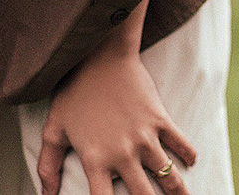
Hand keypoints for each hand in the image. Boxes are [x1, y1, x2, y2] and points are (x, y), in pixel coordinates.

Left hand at [37, 48, 195, 194]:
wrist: (101, 57)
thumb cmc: (73, 93)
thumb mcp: (53, 131)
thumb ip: (47, 167)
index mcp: (95, 160)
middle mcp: (123, 153)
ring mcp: (145, 136)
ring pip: (167, 173)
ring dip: (178, 191)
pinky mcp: (160, 119)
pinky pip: (179, 142)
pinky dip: (188, 154)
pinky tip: (191, 162)